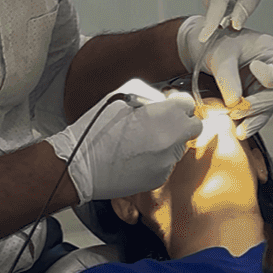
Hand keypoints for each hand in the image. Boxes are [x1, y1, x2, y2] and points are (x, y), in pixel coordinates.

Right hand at [47, 89, 198, 202]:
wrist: (81, 165)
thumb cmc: (97, 128)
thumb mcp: (121, 95)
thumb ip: (150, 94)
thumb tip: (164, 100)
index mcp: (166, 116)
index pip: (189, 104)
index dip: (177, 104)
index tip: (167, 106)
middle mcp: (172, 140)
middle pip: (191, 127)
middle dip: (178, 123)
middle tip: (159, 123)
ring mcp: (167, 162)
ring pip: (178, 147)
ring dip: (167, 142)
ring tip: (141, 141)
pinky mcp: (160, 178)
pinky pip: (166, 163)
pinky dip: (157, 158)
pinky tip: (136, 156)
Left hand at [176, 17, 272, 137]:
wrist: (201, 50)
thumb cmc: (216, 41)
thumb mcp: (221, 54)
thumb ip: (227, 76)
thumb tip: (234, 101)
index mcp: (272, 53)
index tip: (253, 68)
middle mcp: (272, 73)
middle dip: (260, 104)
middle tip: (238, 107)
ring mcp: (262, 89)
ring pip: (268, 110)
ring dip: (254, 119)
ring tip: (239, 127)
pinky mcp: (251, 102)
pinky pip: (255, 117)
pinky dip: (247, 124)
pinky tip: (238, 129)